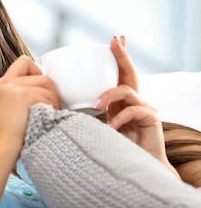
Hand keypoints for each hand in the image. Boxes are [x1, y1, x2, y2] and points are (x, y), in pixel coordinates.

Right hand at [0, 55, 60, 155]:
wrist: (3, 149)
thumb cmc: (11, 135)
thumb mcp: (9, 106)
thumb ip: (21, 91)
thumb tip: (47, 84)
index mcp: (3, 83)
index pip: (24, 61)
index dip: (38, 71)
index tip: (41, 88)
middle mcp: (7, 82)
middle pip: (42, 76)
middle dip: (50, 92)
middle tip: (49, 109)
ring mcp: (14, 88)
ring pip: (48, 86)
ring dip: (53, 102)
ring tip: (46, 117)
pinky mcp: (23, 95)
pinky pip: (47, 96)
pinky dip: (51, 108)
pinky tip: (43, 119)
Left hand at [94, 37, 175, 173]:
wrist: (133, 169)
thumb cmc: (110, 146)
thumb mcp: (95, 125)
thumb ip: (85, 112)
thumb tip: (56, 101)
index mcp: (120, 99)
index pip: (120, 72)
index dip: (118, 55)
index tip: (114, 38)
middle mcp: (135, 99)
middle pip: (129, 72)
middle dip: (122, 55)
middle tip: (114, 42)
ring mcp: (145, 107)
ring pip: (126, 90)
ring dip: (108, 96)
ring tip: (95, 106)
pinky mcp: (152, 119)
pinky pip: (134, 111)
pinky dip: (119, 118)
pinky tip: (110, 128)